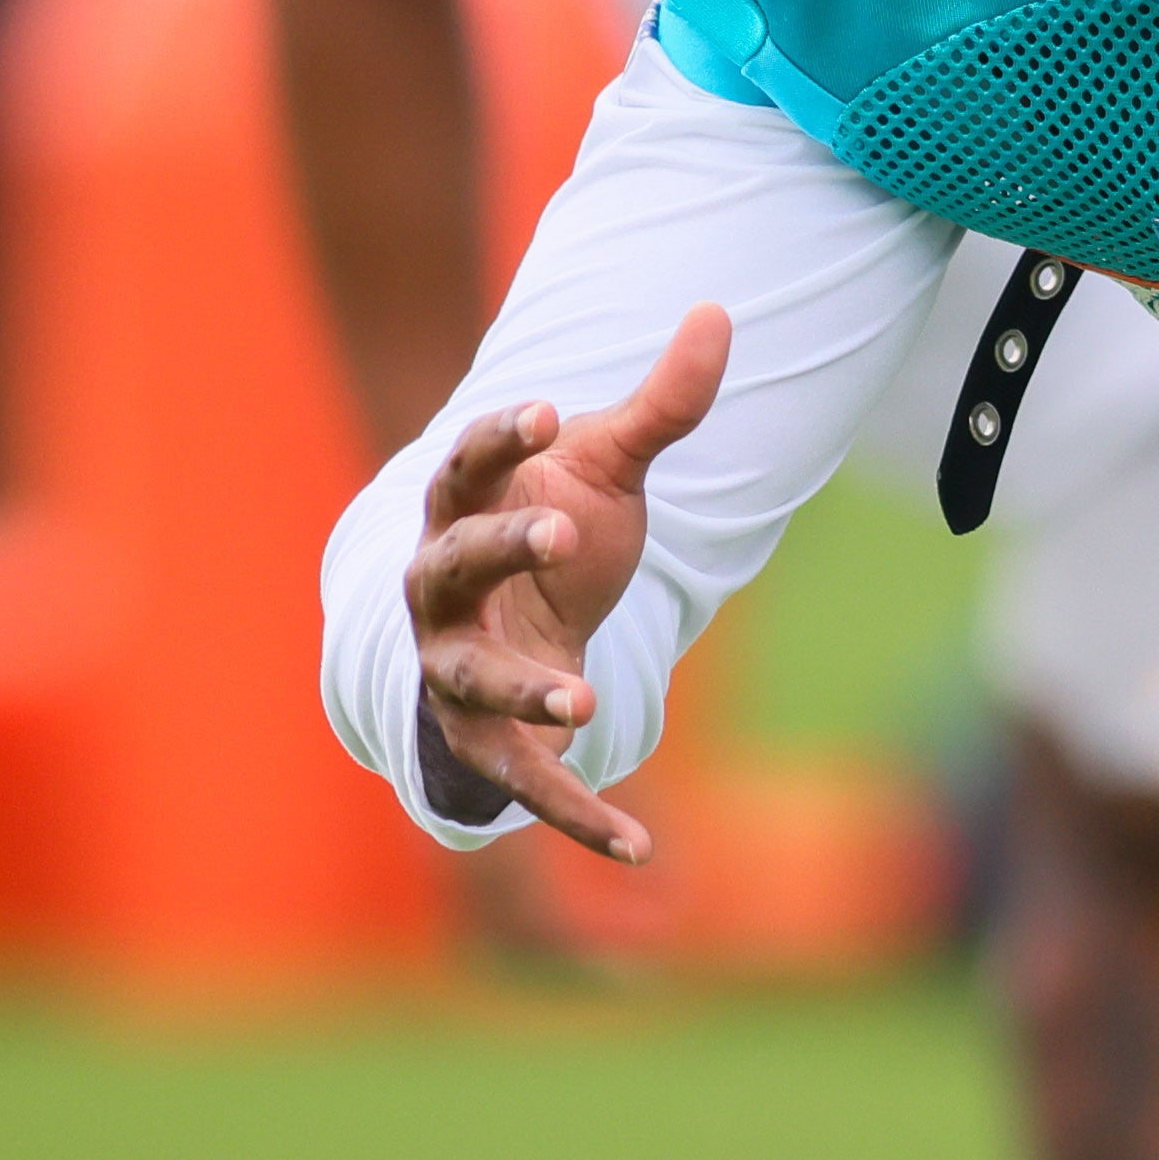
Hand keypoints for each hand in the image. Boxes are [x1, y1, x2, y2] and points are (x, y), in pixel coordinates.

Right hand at [402, 306, 725, 858]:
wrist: (519, 630)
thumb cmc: (555, 535)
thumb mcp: (609, 470)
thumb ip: (661, 407)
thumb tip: (718, 312)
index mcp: (463, 509)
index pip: (467, 463)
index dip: (501, 435)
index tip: (552, 405)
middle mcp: (439, 590)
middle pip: (451, 563)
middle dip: (499, 548)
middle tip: (559, 532)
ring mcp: (454, 669)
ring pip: (472, 682)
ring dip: (524, 693)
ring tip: (587, 702)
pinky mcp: (485, 742)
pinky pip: (525, 783)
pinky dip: (579, 818)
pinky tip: (644, 848)